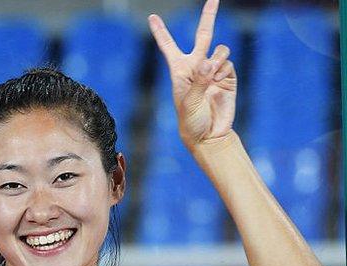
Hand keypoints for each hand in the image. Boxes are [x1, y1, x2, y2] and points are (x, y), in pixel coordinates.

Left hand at [149, 0, 235, 148]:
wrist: (209, 135)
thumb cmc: (191, 121)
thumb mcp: (189, 102)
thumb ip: (199, 81)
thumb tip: (210, 63)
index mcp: (179, 70)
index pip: (169, 46)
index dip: (161, 32)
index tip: (152, 17)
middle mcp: (197, 66)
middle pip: (203, 35)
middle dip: (209, 16)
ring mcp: (214, 70)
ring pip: (221, 49)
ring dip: (218, 59)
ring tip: (212, 76)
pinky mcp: (228, 76)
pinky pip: (229, 63)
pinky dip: (225, 71)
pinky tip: (220, 83)